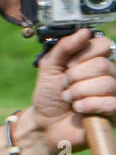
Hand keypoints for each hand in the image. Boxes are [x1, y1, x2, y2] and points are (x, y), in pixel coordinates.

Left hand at [21, 28, 115, 154]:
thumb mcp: (50, 66)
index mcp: (93, 61)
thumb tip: (84, 31)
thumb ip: (64, 47)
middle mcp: (107, 75)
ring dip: (79, 92)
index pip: (103, 44)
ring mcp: (112, 94)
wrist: (45, 123)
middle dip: (75, 77)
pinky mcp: (114, 112)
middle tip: (65, 86)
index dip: (83, 54)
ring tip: (70, 99)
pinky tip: (79, 108)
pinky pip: (111, 103)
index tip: (68, 64)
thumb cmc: (49, 95)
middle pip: (103, 65)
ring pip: (107, 83)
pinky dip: (88, 104)